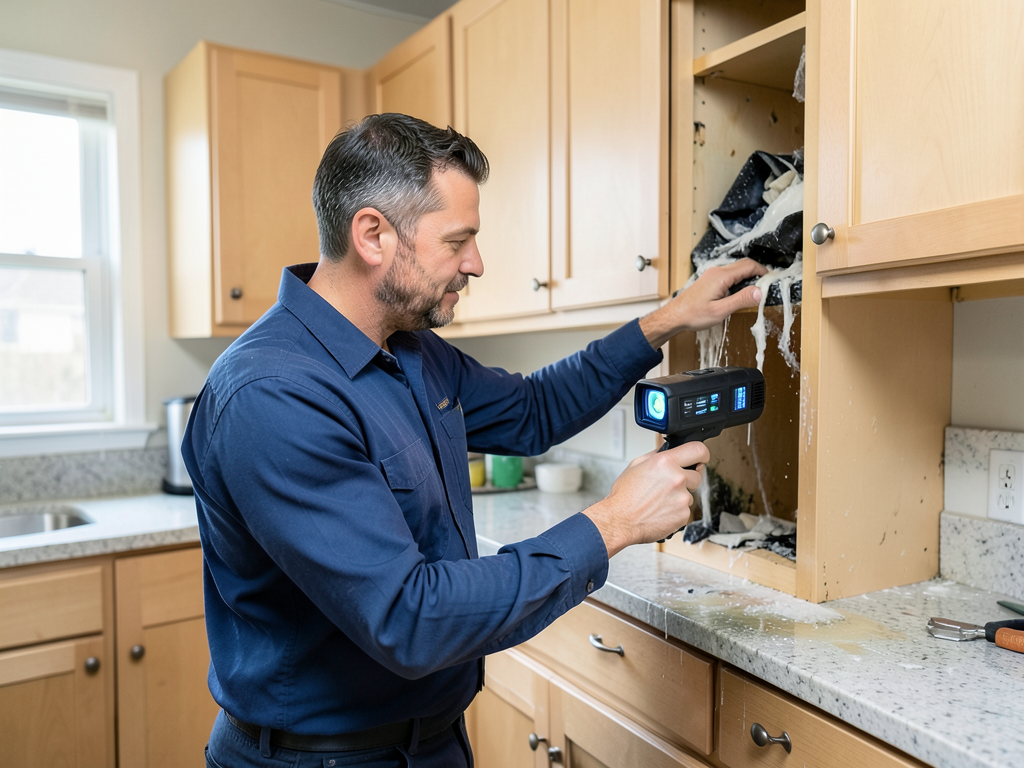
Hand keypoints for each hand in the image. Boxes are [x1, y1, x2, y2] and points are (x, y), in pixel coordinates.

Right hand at [583, 441, 709, 557]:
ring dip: (679, 496)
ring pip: (690, 494)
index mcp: (665, 462)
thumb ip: (656, 455)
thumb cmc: (624, 496)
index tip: (701, 458)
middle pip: (697, 474)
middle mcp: (677, 478)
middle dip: (687, 478)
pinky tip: (661, 510)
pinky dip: (676, 510)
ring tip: (659, 501)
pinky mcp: (684, 515)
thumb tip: (668, 450)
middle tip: (669, 485)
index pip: (699, 450)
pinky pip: (686, 509)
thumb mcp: (636, 465)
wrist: (620, 521)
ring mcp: (682, 498)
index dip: (702, 454)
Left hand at [639, 258, 767, 347]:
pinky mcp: (710, 280)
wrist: (674, 316)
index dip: (763, 271)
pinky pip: (729, 275)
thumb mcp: (721, 311)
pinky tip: (740, 293)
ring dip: (748, 277)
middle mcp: (717, 272)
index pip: (748, 266)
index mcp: (721, 276)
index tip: (773, 280)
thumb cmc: (693, 315)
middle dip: (758, 273)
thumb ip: (741, 300)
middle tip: (767, 285)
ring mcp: (712, 275)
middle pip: (743, 265)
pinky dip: (739, 280)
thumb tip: (759, 291)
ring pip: (736, 270)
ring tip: (756, 290)